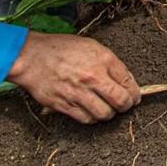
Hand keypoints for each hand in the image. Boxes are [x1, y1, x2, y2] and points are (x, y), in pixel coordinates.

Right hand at [6, 32, 139, 123]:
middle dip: (126, 105)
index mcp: (103, 60)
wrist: (31, 57)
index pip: (129, 82)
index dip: (135, 93)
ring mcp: (79, 93)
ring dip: (109, 113)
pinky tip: (91, 111)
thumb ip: (109, 63)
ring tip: (107, 108)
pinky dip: (92, 118)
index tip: (134, 96)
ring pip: (105, 114)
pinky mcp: (65, 105)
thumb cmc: (60, 49)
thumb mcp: (91, 46)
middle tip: (124, 105)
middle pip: (121, 101)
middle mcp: (93, 77)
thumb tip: (124, 80)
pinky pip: (86, 119)